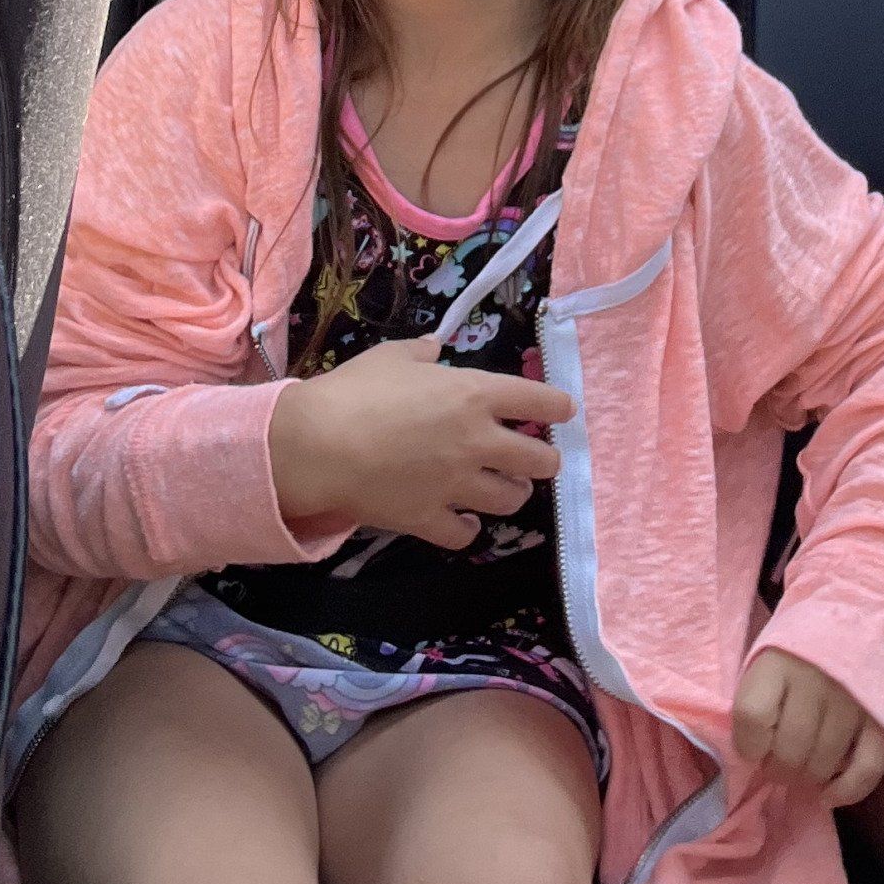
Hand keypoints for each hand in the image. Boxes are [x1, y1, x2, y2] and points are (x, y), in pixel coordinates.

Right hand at [268, 338, 571, 547]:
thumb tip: (434, 348)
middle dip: (545, 459)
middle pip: (539, 460)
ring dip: (514, 494)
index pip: (539, 400)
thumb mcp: (393, 356)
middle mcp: (478, 441)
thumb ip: (421, 352)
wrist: (319, 444)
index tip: (564, 410)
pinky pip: (465, 534)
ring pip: (511, 499)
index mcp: (475, 394)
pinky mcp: (430, 519)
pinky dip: (469, 530)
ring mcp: (456, 484)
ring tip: (509, 490)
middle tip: (540, 458)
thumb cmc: (357, 390)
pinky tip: (466, 523)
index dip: (558, 406)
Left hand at [731, 649, 883, 808]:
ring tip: (806, 766)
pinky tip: (831, 792)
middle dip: (779, 769)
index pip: (751, 717)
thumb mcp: (769, 656)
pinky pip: (865, 770)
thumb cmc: (803, 645)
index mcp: (778, 661)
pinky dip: (846, 791)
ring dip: (809, 778)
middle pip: (788, 751)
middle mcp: (814, 680)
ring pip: (822, 765)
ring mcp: (851, 700)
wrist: (861, 607)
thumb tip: (752, 758)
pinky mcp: (882, 717)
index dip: (749, 744)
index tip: (755, 745)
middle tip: (782, 763)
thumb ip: (757, 699)